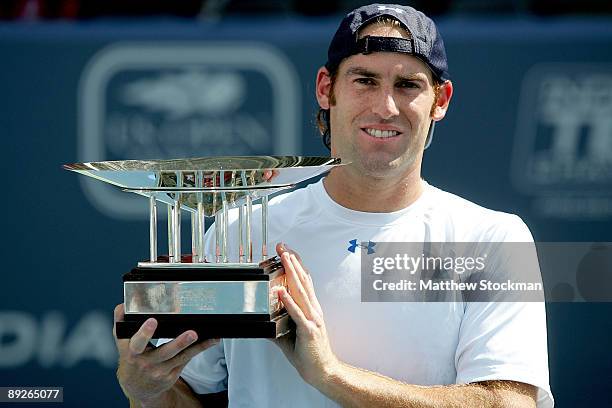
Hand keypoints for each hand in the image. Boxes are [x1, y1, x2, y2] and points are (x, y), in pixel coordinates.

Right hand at [113, 304, 217, 405]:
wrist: (138, 386)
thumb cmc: (131, 359)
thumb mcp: (122, 344)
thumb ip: (121, 324)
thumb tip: (122, 305)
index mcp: (132, 352)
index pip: (136, 342)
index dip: (144, 332)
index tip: (153, 321)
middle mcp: (147, 363)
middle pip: (164, 352)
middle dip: (178, 343)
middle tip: (191, 333)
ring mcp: (160, 371)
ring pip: (180, 357)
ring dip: (196, 347)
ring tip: (209, 337)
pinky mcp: (172, 375)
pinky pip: (186, 359)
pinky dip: (199, 349)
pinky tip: (211, 341)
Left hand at [273, 243, 339, 386]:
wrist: (323, 371)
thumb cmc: (309, 353)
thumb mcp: (290, 335)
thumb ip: (278, 325)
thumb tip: (262, 321)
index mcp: (310, 308)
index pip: (304, 281)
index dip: (296, 264)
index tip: (287, 251)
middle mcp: (313, 309)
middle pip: (303, 280)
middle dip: (292, 261)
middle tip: (283, 247)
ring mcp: (312, 318)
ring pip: (301, 291)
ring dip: (292, 273)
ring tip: (285, 259)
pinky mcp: (308, 330)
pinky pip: (297, 314)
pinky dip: (289, 302)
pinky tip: (281, 291)